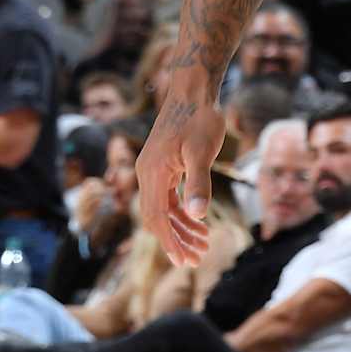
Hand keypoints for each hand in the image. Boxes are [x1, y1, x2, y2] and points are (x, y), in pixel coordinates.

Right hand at [136, 80, 225, 266]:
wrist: (193, 90)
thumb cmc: (200, 118)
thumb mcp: (203, 151)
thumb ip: (198, 183)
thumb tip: (197, 214)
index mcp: (152, 173)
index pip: (156, 217)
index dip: (170, 241)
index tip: (184, 261)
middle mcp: (147, 173)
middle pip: (157, 218)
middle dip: (176, 240)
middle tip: (197, 260)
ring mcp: (153, 170)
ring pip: (162, 209)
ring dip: (181, 228)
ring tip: (203, 245)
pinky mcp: (162, 166)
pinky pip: (167, 197)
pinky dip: (181, 212)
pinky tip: (198, 222)